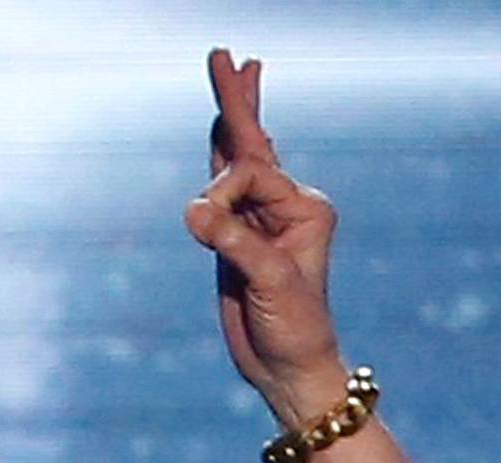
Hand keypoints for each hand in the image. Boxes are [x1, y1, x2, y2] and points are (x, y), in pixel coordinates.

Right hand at [187, 48, 347, 424]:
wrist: (287, 370)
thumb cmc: (294, 330)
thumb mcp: (270, 282)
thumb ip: (233, 241)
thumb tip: (194, 213)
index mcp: (306, 208)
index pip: (252, 172)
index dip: (225, 195)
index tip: (208, 230)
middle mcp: (286, 207)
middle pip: (252, 144)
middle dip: (237, 101)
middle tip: (225, 54)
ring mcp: (260, 220)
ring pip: (236, 159)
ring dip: (229, 117)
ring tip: (234, 69)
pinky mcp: (237, 237)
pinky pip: (222, 187)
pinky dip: (218, 155)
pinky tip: (221, 129)